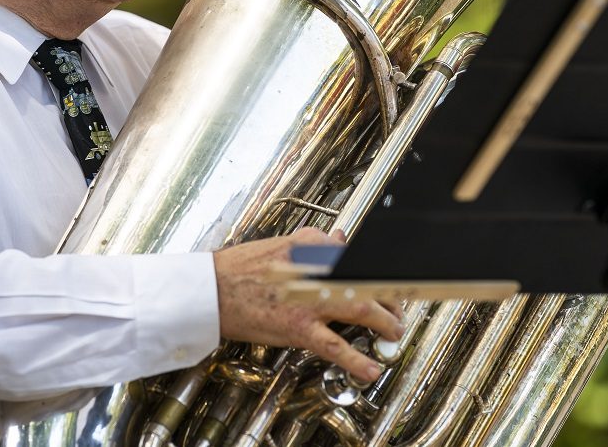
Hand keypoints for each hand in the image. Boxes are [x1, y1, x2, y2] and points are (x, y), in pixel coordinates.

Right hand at [213, 227, 403, 383]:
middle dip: (390, 298)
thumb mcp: (280, 246)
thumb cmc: (239, 269)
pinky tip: (370, 368)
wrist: (211, 290)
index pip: (358, 257)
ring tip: (393, 334)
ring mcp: (309, 300)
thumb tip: (340, 239)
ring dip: (385, 323)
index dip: (379, 271)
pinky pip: (335, 346)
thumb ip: (314, 243)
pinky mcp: (298, 327)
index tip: (388, 281)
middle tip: (396, 309)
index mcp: (311, 246)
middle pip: (369, 281)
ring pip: (361, 309)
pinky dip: (357, 359)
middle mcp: (315, 270)